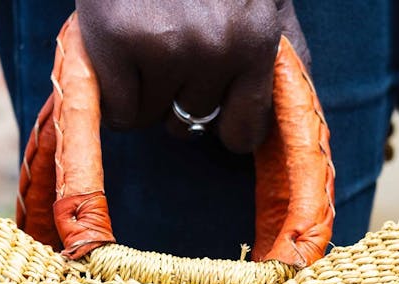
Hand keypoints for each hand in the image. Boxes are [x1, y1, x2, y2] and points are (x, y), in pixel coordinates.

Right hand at [73, 0, 309, 152]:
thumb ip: (283, 45)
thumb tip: (289, 107)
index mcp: (258, 39)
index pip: (245, 131)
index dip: (223, 125)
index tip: (211, 114)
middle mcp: (219, 47)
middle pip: (188, 124)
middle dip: (174, 97)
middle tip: (165, 49)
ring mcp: (168, 44)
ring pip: (148, 117)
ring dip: (140, 90)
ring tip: (140, 40)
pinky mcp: (119, 39)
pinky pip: (117, 112)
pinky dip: (110, 94)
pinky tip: (115, 53)